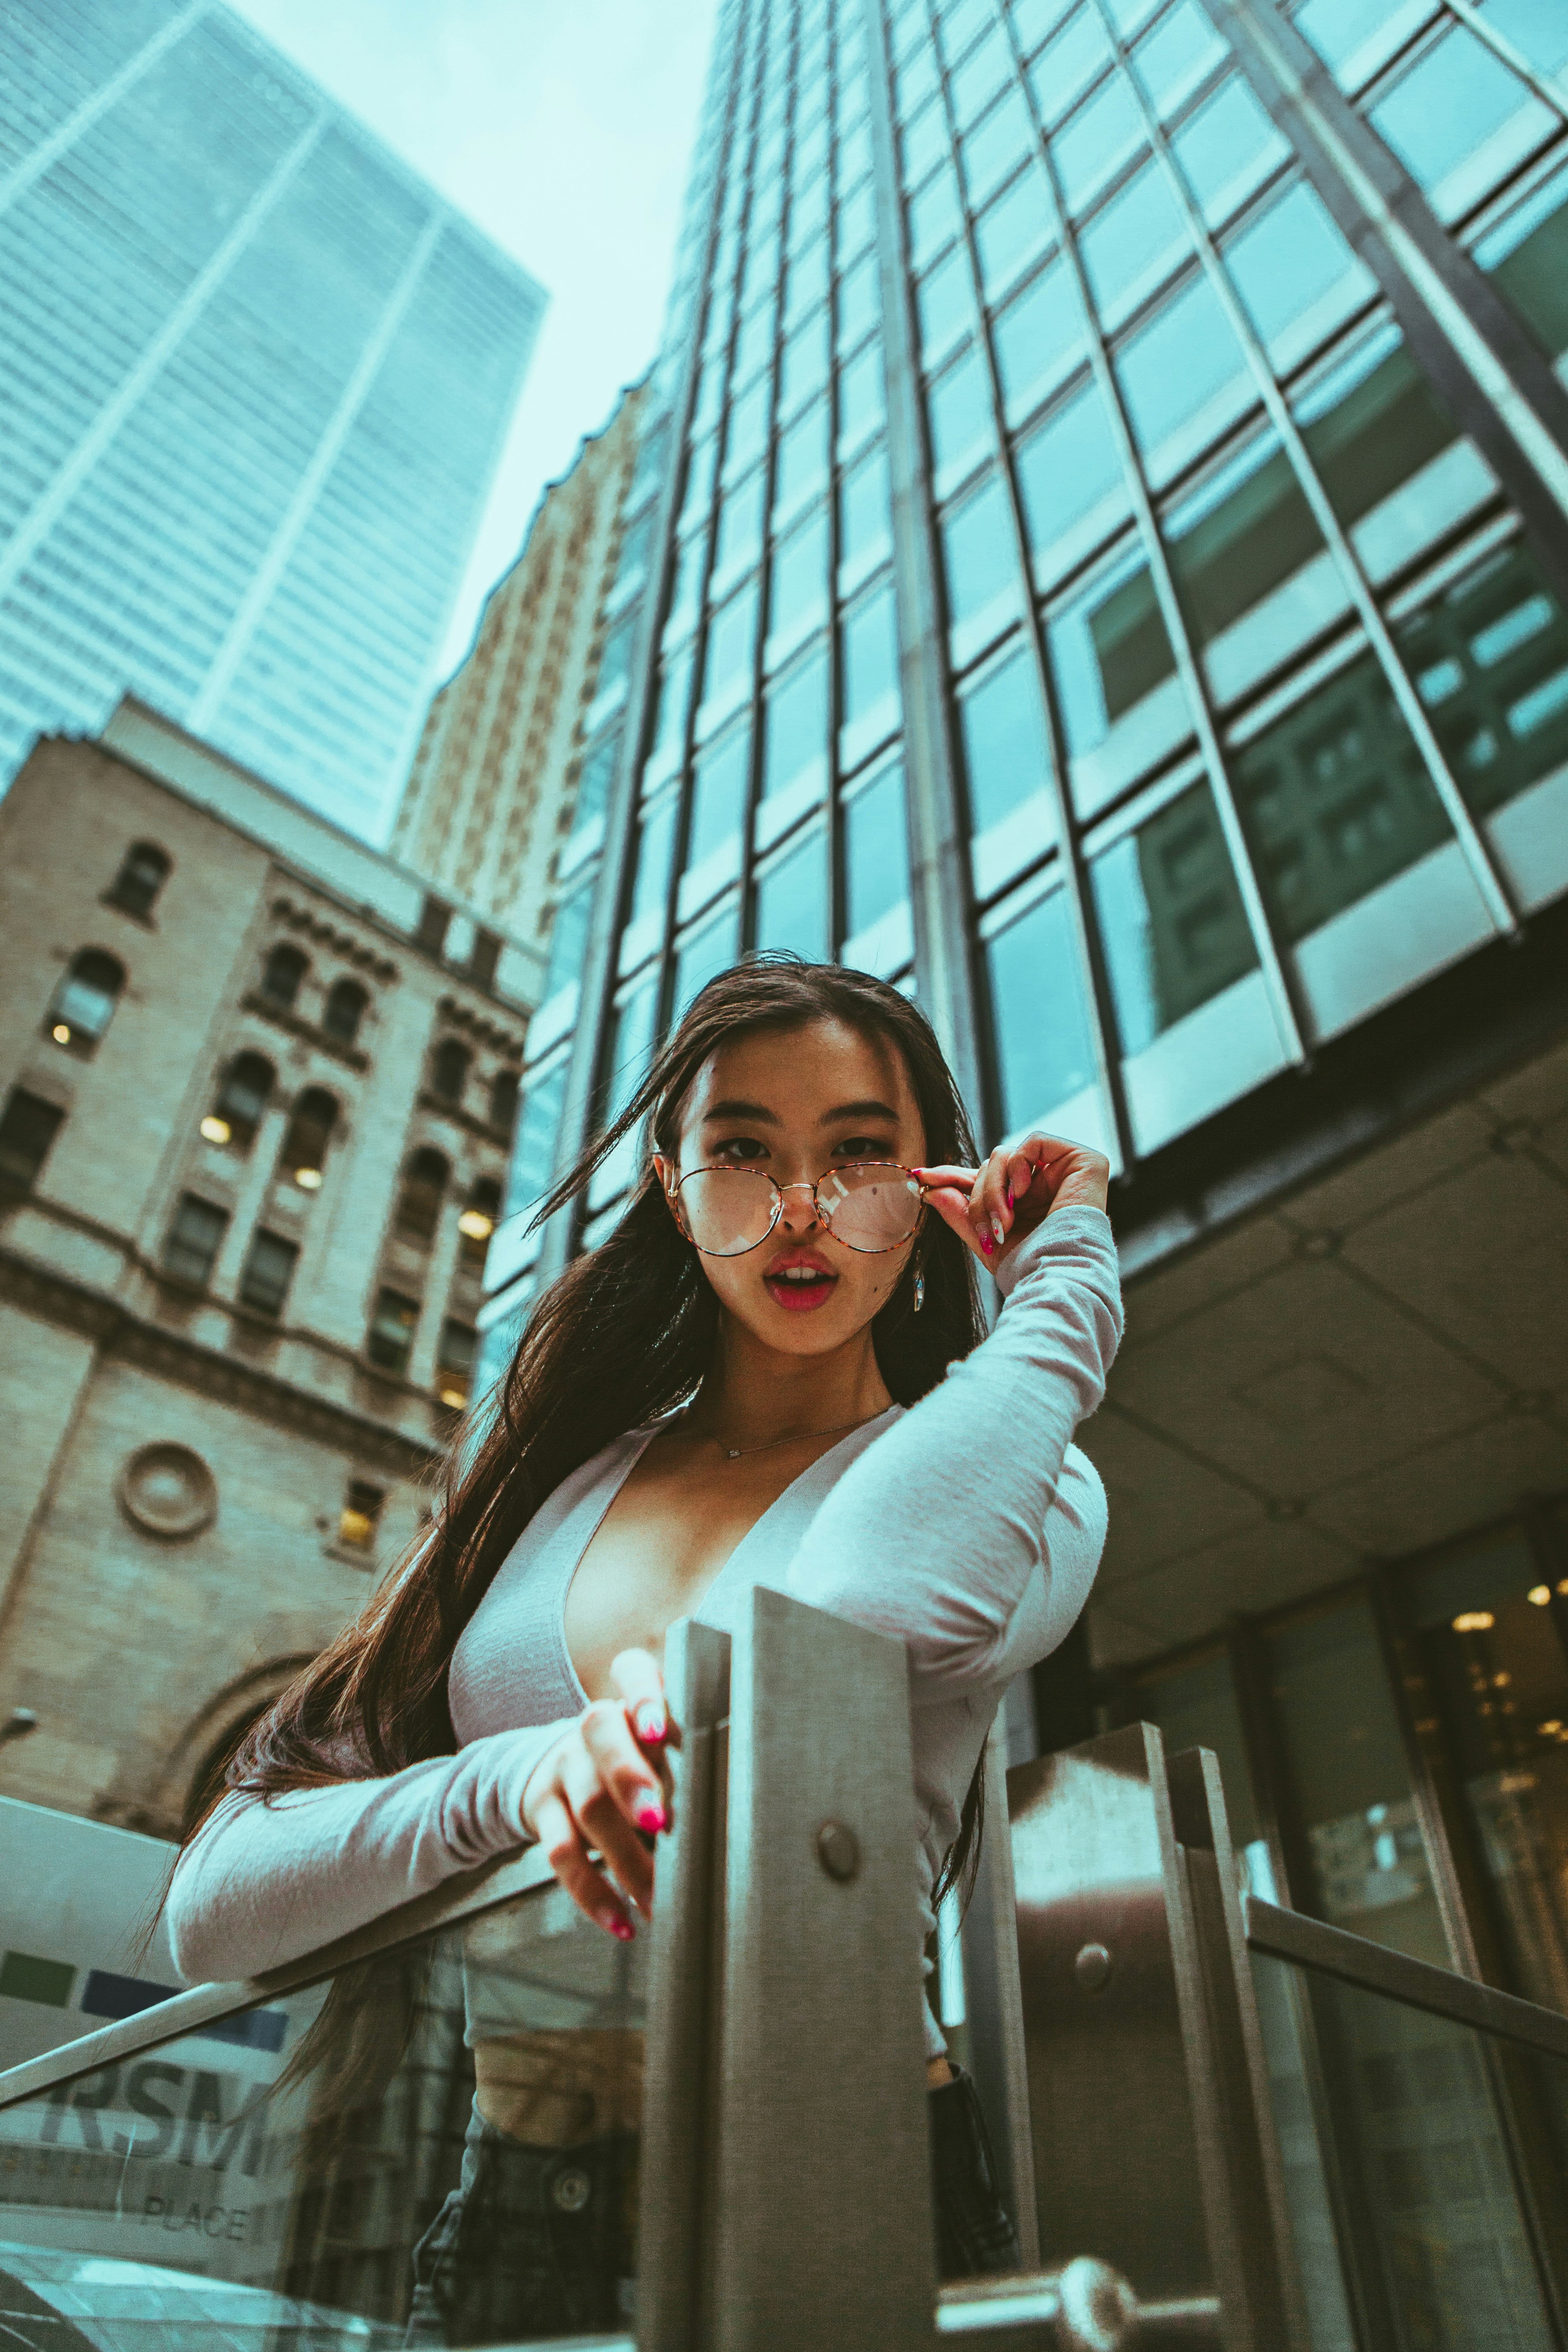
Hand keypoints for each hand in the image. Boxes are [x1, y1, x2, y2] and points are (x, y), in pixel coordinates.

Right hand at [519, 1648, 678, 1939]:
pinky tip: (622, 1920)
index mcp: (633, 1700)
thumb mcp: (664, 1745)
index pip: (632, 1671)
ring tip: (658, 1896)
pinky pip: (560, 1853)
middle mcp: (595, 1727)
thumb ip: (697, 1756)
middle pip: (601, 1735)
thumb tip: (752, 1803)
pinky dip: (592, 1893)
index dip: (644, 1694)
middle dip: (631, 1779)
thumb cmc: (640, 1758)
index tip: (661, 1729)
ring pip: (588, 1803)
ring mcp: (564, 1766)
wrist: (557, 1769)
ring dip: (625, 1856)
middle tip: (661, 1822)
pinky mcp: (543, 1810)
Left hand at [915, 1131, 1109, 1270]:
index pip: (985, 1179)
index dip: (954, 1177)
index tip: (923, 1178)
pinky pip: (1035, 1141)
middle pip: (991, 1166)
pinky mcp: (1084, 1161)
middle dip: (979, 1197)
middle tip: (987, 1228)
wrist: (1058, 1275)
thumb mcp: (984, 1240)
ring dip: (994, 1188)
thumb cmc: (1029, 1266)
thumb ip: (960, 1212)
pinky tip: (1023, 1192)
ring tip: (1005, 1220)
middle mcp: (1045, 1184)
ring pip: (1006, 1154)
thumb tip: (930, 1189)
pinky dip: (1019, 1165)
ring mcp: (1064, 1171)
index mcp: (1026, 1202)